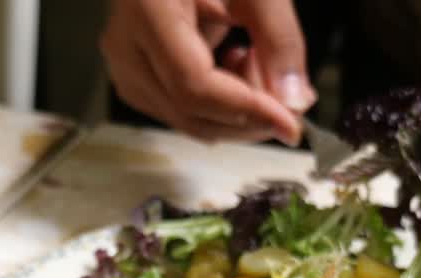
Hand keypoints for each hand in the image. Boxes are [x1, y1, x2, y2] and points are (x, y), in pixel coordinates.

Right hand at [100, 0, 313, 145]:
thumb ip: (280, 38)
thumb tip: (294, 103)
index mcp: (146, 10)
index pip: (194, 86)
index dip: (247, 110)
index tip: (292, 123)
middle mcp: (125, 46)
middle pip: (191, 113)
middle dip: (249, 116)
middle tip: (290, 95)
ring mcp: (126, 68)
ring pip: (190, 120)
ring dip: (237, 109)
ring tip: (255, 60)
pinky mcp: (136, 80)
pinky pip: (184, 112)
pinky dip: (221, 104)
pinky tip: (233, 63)